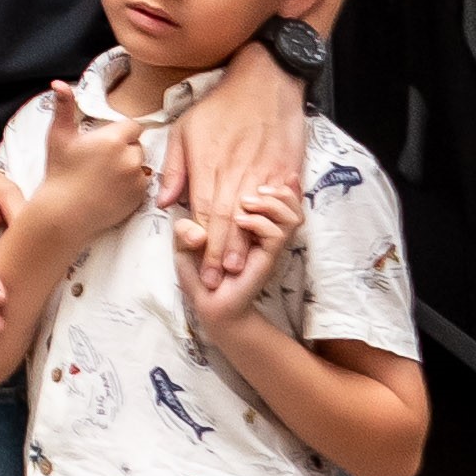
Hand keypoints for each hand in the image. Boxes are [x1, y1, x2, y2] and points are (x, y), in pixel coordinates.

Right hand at [40, 77, 153, 229]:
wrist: (64, 213)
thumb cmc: (59, 172)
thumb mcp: (58, 136)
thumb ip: (64, 106)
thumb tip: (58, 83)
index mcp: (113, 139)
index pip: (132, 126)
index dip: (120, 132)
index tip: (106, 141)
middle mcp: (130, 157)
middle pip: (137, 146)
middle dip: (125, 150)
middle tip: (102, 160)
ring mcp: (136, 179)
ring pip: (140, 165)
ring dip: (130, 167)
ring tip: (107, 176)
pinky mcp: (139, 198)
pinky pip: (142, 185)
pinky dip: (131, 185)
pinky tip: (112, 189)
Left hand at [163, 47, 308, 305]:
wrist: (263, 84)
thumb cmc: (219, 106)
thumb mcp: (185, 131)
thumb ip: (176, 170)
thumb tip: (165, 202)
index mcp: (210, 170)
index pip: (206, 216)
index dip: (204, 246)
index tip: (202, 272)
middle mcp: (237, 177)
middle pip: (228, 224)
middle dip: (222, 256)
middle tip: (218, 284)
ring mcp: (263, 176)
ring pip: (252, 219)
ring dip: (246, 246)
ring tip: (240, 270)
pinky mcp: (284, 172)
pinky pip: (277, 204)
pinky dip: (271, 224)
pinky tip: (268, 241)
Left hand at [192, 189, 299, 333]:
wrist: (208, 305)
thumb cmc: (197, 271)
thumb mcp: (183, 244)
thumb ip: (184, 230)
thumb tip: (196, 231)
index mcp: (251, 221)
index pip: (276, 195)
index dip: (280, 182)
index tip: (277, 170)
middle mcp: (265, 231)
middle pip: (291, 201)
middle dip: (280, 187)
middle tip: (258, 187)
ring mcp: (269, 245)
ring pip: (293, 216)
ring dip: (274, 203)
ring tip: (248, 202)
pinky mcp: (267, 258)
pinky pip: (278, 234)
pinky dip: (262, 222)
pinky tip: (243, 221)